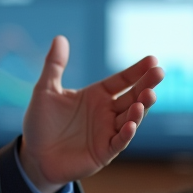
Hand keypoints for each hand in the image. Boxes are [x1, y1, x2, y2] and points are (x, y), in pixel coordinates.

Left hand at [20, 36, 163, 192]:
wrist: (34, 155)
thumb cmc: (41, 122)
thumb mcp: (45, 90)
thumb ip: (54, 65)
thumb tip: (59, 37)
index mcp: (96, 96)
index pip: (121, 80)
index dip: (136, 71)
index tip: (152, 59)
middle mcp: (106, 112)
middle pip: (132, 96)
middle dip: (146, 85)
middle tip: (159, 73)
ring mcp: (107, 132)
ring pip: (130, 118)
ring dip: (140, 108)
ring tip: (148, 96)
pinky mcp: (104, 152)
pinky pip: (119, 141)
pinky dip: (126, 133)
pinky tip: (131, 124)